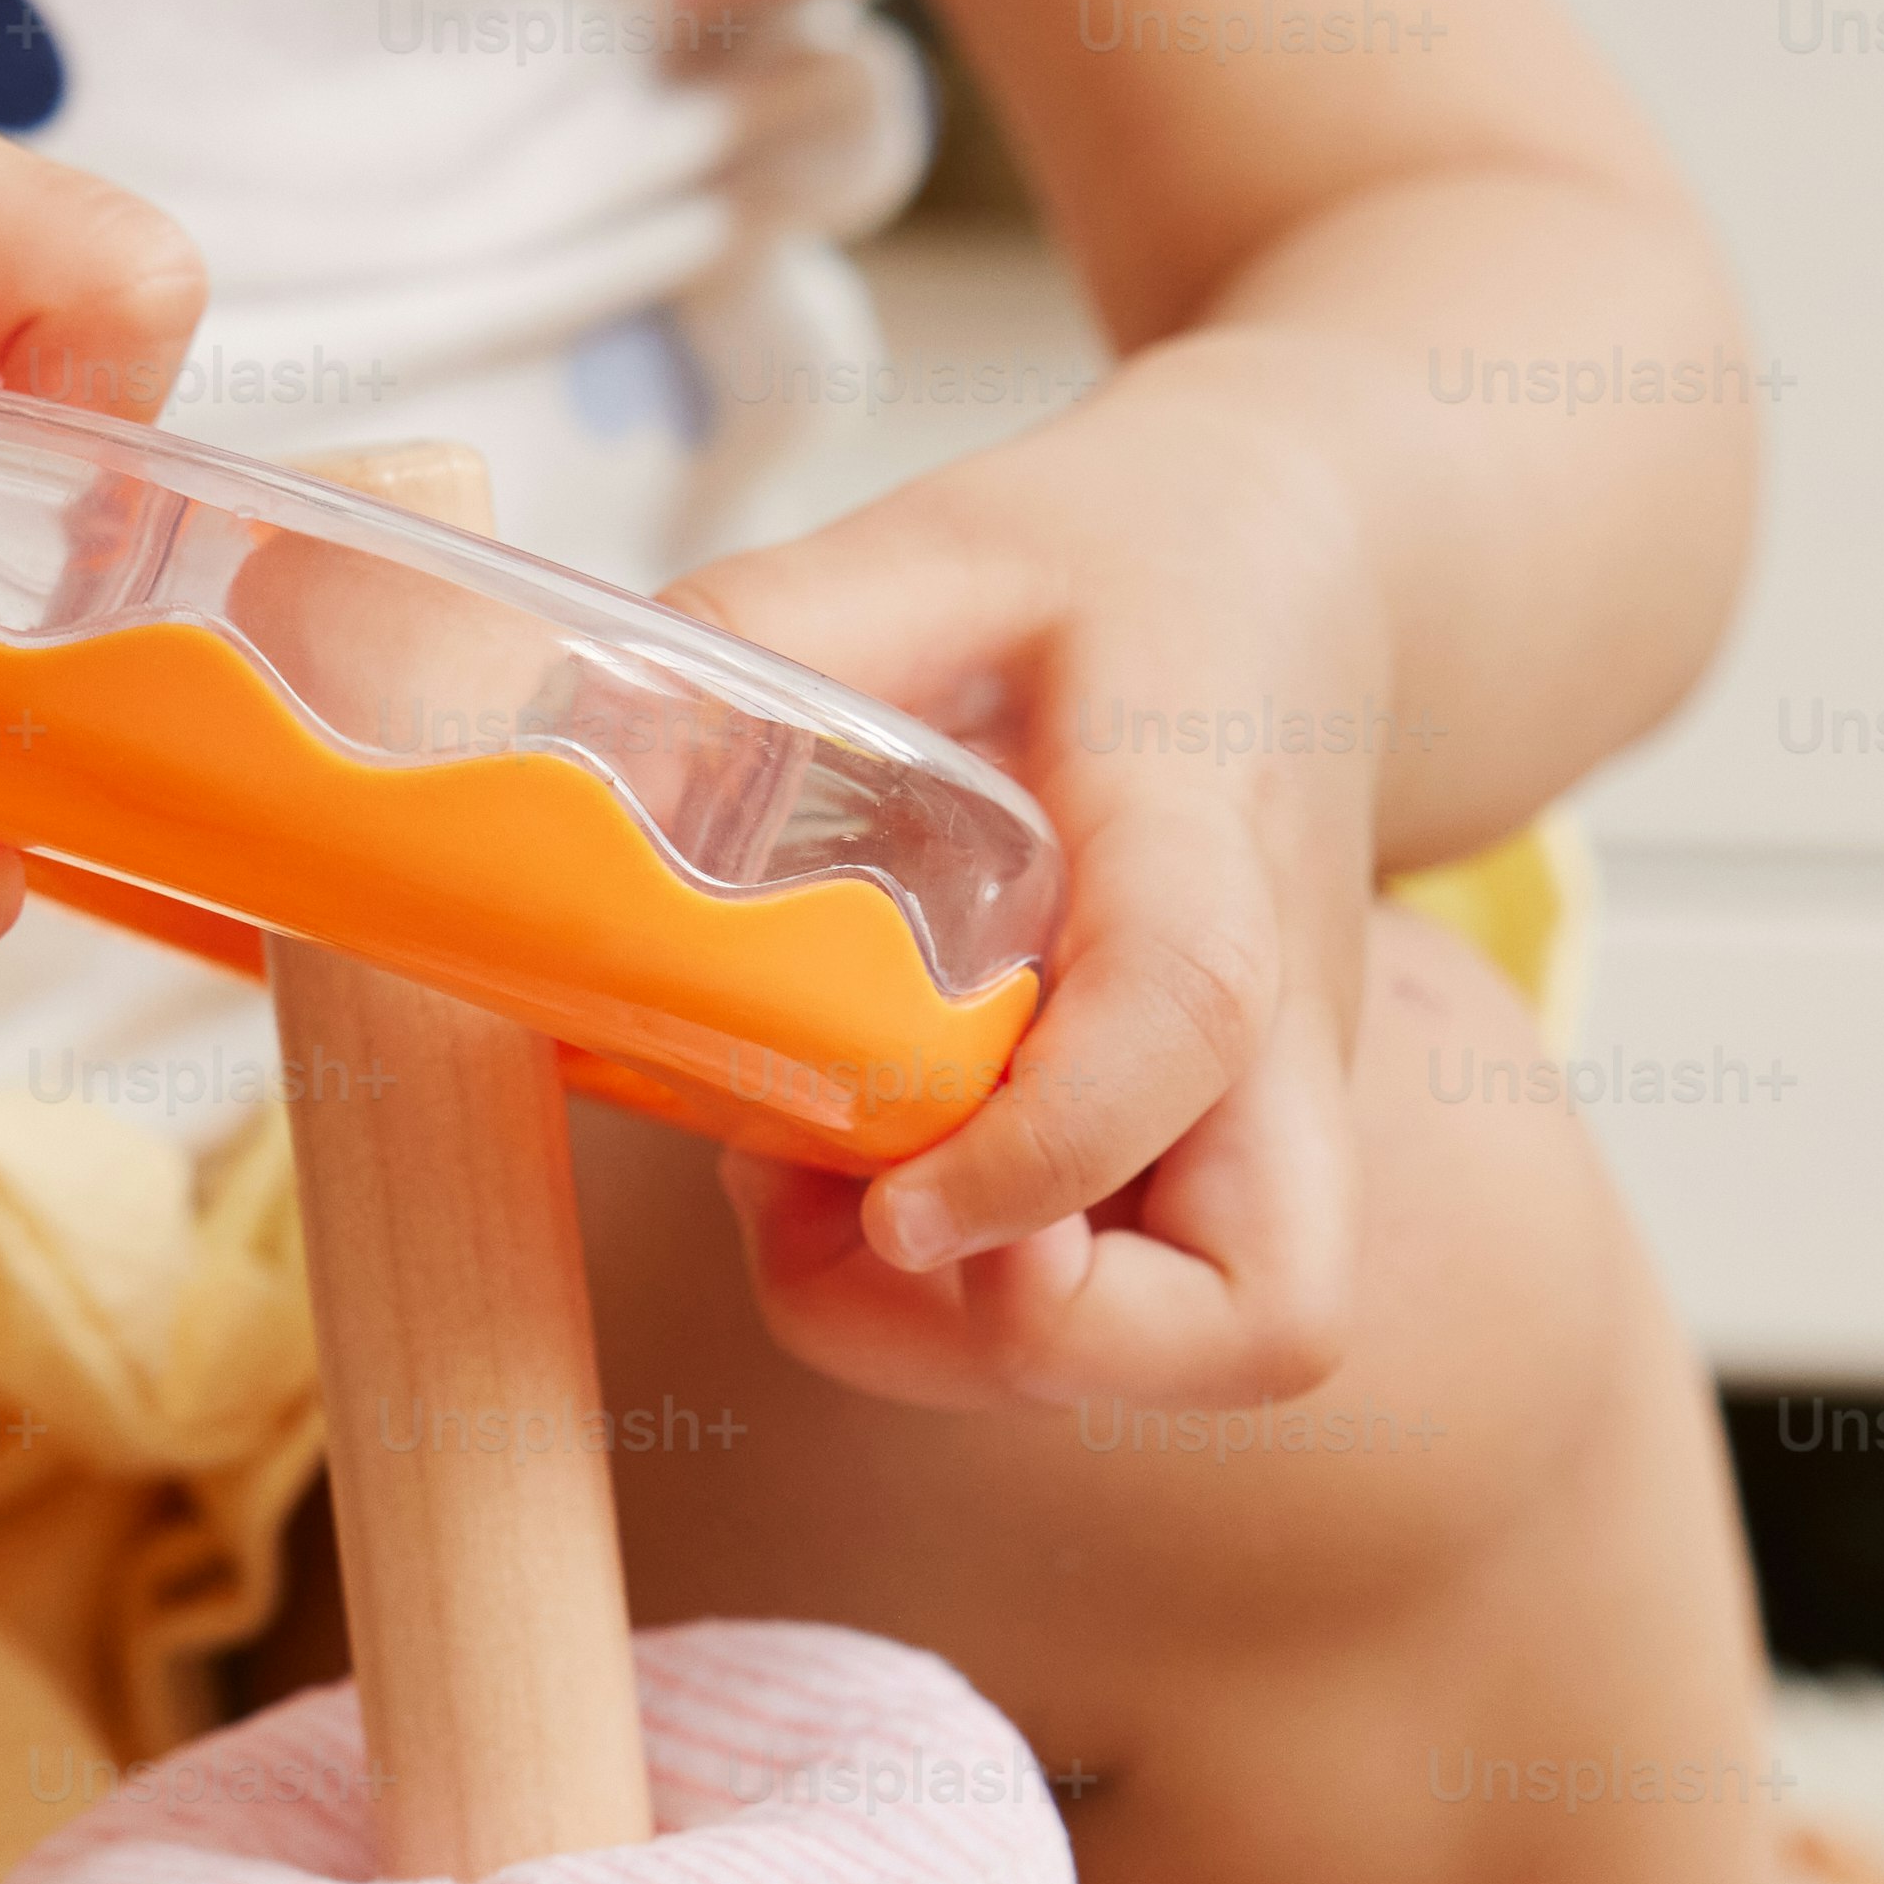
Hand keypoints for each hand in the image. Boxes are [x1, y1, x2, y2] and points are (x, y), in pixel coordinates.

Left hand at [654, 363, 1395, 1410]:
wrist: (1308, 573)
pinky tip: (866, 1179)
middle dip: (1043, 1341)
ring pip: (1203, 1346)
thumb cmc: (1134, 565)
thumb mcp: (945, 537)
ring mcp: (1265, 1115)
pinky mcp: (1219, 1159)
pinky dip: (987, 1310)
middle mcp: (1284, 1022)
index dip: (1040, 1150)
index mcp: (1213, 840)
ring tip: (819, 1196)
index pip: (1181, 1021)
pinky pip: (1135, 1314)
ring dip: (982, 1340)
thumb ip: (769, 630)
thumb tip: (575, 758)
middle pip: (1263, 1309)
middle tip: (852, 1219)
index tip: (888, 1201)